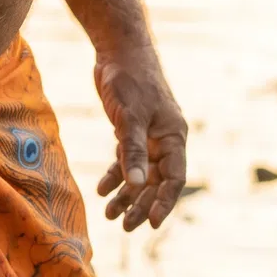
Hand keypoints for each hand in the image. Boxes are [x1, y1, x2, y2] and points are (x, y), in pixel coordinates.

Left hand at [93, 50, 187, 232]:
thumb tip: (135, 186)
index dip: (165, 203)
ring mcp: (148, 135)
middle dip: (142, 205)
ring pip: (140, 174)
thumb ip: (132, 151)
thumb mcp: (130, 118)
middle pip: (157, 181)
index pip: (174, 178)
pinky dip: (116, 175)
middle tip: (126, 226)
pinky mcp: (131, 130)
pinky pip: (126, 159)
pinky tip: (102, 189)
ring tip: (110, 215)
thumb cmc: (130, 80)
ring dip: (127, 195)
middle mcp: (164, 139)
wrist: (119, 50)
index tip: (153, 224)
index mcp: (174, 137)